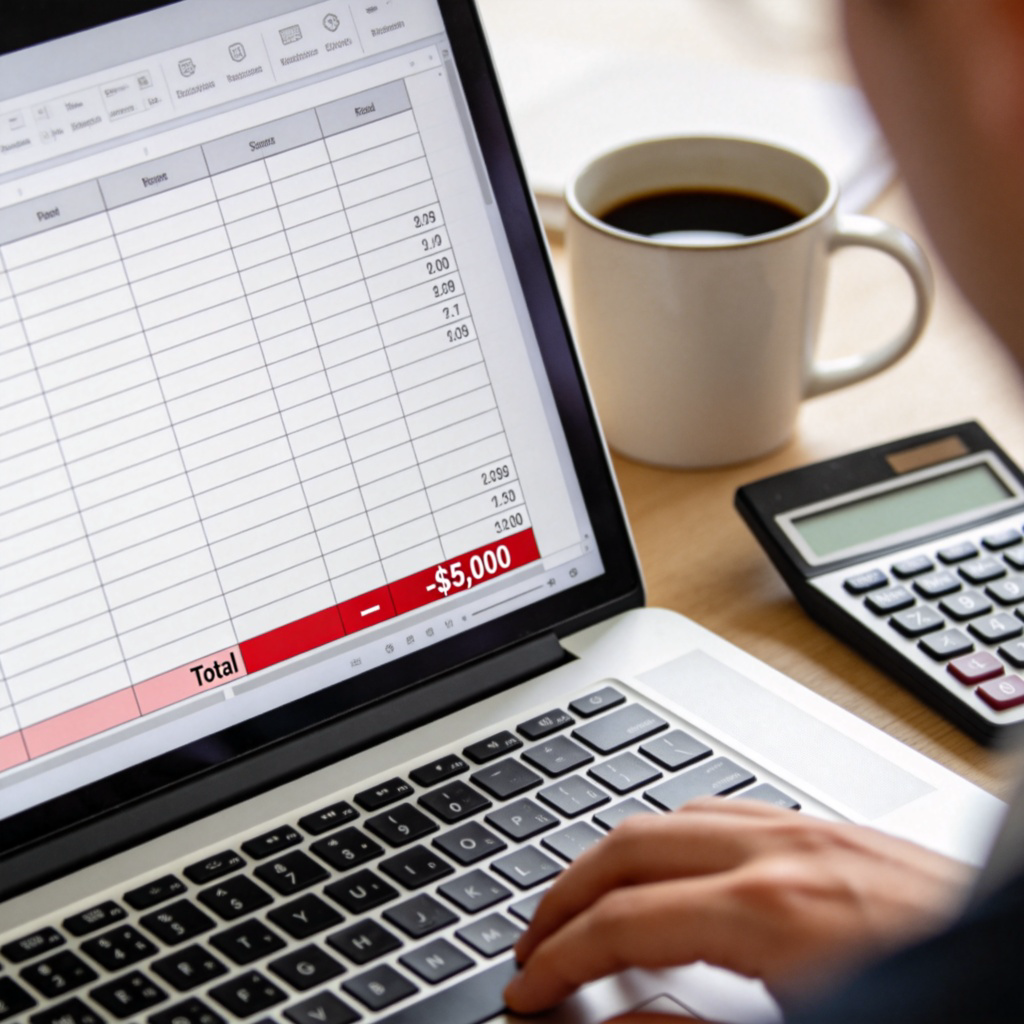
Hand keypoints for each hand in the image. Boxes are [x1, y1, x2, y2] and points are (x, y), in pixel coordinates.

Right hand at [504, 798, 970, 1015]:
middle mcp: (783, 852)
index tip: (527, 989)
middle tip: (534, 941)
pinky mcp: (837, 833)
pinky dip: (675, 839)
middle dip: (566, 892)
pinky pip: (727, 812)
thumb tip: (611, 1022)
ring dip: (616, 859)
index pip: (623, 923)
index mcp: (770, 913)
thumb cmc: (934, 1009)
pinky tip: (674, 874)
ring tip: (589, 908)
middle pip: (630, 845)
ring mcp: (812, 832)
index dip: (559, 959)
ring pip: (675, 817)